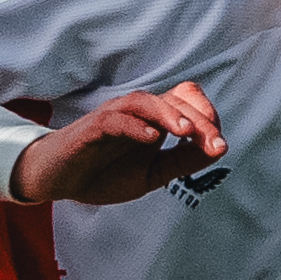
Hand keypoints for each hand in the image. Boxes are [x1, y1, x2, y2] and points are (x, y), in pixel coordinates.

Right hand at [12, 82, 223, 204]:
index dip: (208, 117)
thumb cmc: (105, 173)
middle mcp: (138, 112)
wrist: (61, 180)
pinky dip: (134, 126)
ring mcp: (115, 116)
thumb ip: (183, 161)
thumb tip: (217, 149)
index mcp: (155, 119)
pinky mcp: (92, 128)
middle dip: (199, 120)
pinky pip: (115, 120)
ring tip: (186, 132)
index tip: (219, 145)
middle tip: (215, 144)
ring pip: (146, 102)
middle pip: (174, 99)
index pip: (188, 101)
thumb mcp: (153, 174)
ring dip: (169, 114)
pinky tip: (151, 138)